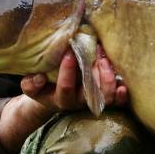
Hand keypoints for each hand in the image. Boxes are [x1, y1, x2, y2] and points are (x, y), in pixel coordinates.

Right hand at [0, 45, 127, 153]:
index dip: (67, 72)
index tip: (69, 54)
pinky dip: (122, 94)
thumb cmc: (45, 86)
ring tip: (106, 58)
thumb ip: (30, 84)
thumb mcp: (33, 86)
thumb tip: (38, 78)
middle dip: (94, 72)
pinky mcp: (108, 99)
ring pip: (106, 96)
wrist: (57, 96)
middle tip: (96, 52)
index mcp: (61, 98)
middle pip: (90, 94)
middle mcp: (80, 102)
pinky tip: (124, 85)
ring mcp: (95, 101)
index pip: (64, 88)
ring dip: (109, 78)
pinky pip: (118, 101)